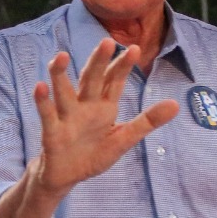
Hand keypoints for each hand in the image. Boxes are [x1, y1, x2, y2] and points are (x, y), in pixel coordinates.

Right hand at [32, 39, 178, 197]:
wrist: (67, 175)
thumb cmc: (94, 153)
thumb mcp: (124, 138)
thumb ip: (147, 121)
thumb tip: (176, 105)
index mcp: (104, 107)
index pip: (114, 82)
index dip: (123, 66)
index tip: (135, 48)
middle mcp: (84, 106)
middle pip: (91, 80)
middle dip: (98, 62)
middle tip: (106, 41)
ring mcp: (67, 117)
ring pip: (64, 92)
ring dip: (60, 74)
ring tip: (60, 55)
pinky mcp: (52, 132)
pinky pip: (47, 115)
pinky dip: (43, 102)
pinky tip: (40, 86)